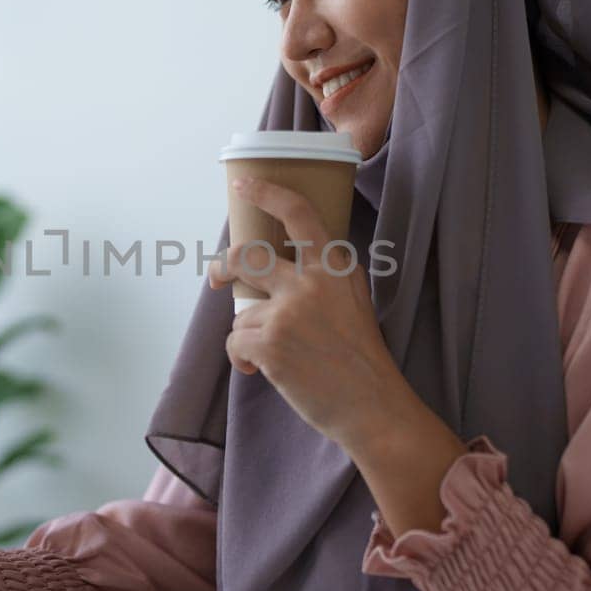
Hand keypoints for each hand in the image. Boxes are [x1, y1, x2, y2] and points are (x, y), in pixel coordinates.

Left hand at [206, 176, 410, 449]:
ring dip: (249, 338)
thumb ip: (326, 275)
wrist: (372, 405)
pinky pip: (235, 342)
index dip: (266, 193)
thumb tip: (283, 263)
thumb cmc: (361, 357)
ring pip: (241, 314)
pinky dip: (243, 360)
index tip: (243, 185)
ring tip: (276, 358)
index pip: (298, 214)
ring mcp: (288, 311)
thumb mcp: (355, 299)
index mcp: (334, 266)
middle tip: (218, 279)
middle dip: (224, 267)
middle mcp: (310, 281)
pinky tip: (262, 371)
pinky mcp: (269, 342)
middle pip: (247, 257)